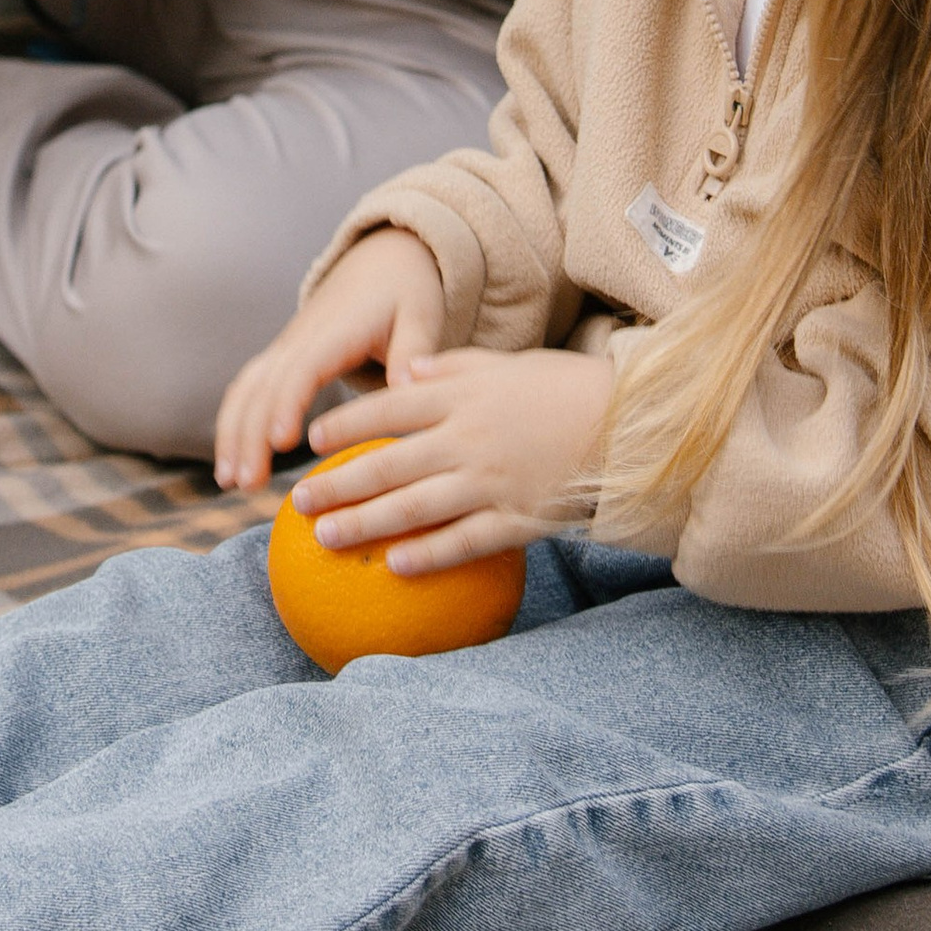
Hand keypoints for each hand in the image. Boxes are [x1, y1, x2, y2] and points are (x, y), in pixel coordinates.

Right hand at [214, 230, 448, 492]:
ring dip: (232, 433)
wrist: (383, 260)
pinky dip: (234, 423)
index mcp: (335, 332)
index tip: (281, 442)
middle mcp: (300, 340)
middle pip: (263, 386)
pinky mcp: (282, 358)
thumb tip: (406, 387)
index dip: (288, 403)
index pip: (303, 368)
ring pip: (246, 389)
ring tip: (229, 481)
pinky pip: (247, 390)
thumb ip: (414, 350)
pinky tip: (233, 463)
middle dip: (249, 434)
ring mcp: (286, 348)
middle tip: (247, 482)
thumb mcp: (420, 314)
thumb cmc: (406, 291)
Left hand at [289, 348, 615, 572]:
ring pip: (415, 508)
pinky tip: (396, 566)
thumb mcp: (505, 364)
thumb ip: (451, 367)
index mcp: (464, 395)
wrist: (630, 425)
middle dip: (339, 485)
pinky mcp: (519, 518)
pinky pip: (465, 541)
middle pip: (389, 464)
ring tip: (327, 538)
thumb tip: (403, 371)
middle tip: (299, 503)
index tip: (312, 442)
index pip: (389, 408)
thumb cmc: (564, 389)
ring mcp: (493, 481)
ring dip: (366, 525)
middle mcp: (469, 438)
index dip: (346, 426)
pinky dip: (429, 555)